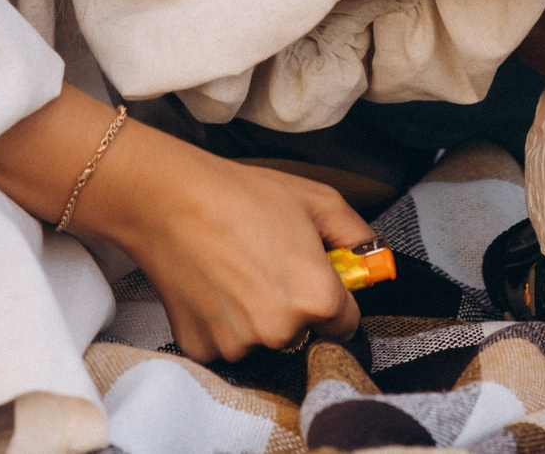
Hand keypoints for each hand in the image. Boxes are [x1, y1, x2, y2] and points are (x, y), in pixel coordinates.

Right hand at [70, 129, 370, 361]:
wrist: (170, 199)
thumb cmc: (245, 195)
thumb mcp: (318, 200)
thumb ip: (358, 236)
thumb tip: (375, 261)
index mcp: (317, 300)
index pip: (347, 324)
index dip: (334, 299)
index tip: (314, 280)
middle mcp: (281, 333)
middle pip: (304, 334)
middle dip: (294, 307)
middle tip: (267, 265)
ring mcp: (239, 346)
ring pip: (263, 341)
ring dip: (257, 317)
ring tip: (235, 271)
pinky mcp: (202, 350)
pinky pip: (226, 344)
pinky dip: (222, 323)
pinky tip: (212, 286)